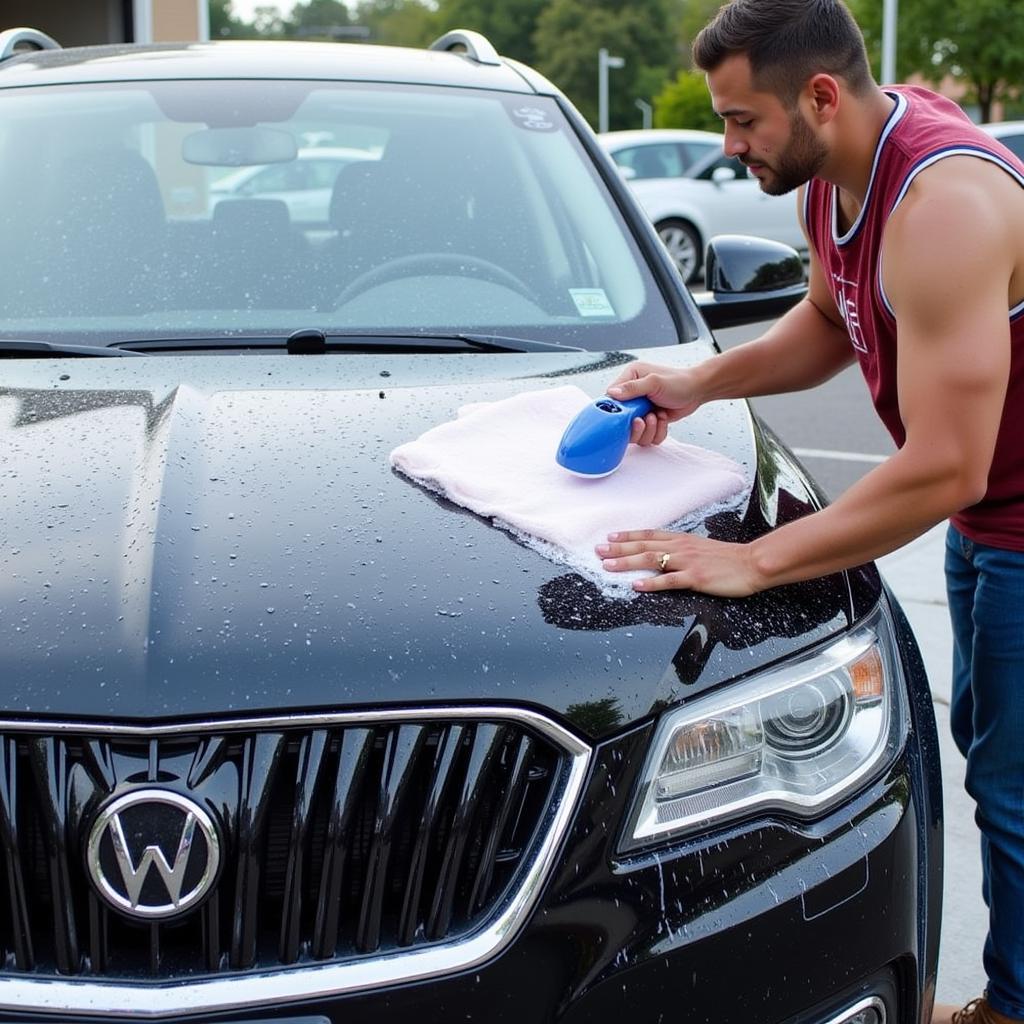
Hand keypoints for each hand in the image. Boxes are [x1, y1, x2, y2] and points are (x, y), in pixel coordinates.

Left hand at [596, 530, 764, 595]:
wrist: (753, 563)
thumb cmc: (730, 558)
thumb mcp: (703, 547)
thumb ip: (684, 549)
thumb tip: (667, 553)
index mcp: (683, 540)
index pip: (649, 535)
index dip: (628, 536)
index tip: (610, 537)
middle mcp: (681, 547)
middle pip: (644, 545)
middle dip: (619, 548)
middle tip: (599, 551)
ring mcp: (687, 562)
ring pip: (651, 559)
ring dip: (627, 562)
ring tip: (608, 566)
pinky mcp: (695, 577)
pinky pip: (668, 580)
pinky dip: (650, 583)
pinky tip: (636, 585)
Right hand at [606, 362, 706, 446]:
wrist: (697, 390)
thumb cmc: (679, 381)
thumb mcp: (654, 382)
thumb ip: (632, 388)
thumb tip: (612, 393)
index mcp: (629, 379)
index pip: (610, 399)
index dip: (615, 411)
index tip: (626, 415)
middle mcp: (632, 396)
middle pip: (620, 421)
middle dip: (635, 425)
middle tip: (645, 418)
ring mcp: (640, 410)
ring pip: (634, 433)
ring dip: (648, 429)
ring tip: (657, 417)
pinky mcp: (649, 422)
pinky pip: (647, 437)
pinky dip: (656, 432)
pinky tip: (662, 419)